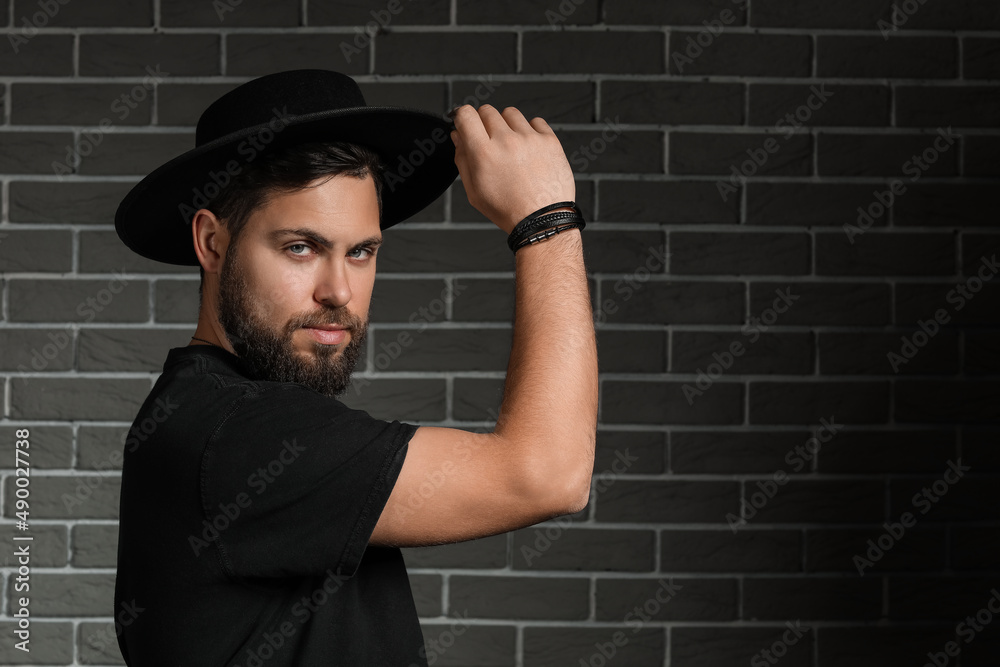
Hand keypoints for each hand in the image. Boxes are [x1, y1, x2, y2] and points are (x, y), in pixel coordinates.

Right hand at [450, 104, 575, 233]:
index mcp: (484, 153)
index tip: (465, 122)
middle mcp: (506, 141)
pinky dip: (530, 131)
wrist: (542, 220)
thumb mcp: (474, 191)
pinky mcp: (549, 140)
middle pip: (487, 110)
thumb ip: (462, 159)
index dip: (462, 116)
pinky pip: (536, 121)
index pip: (466, 114)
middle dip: (484, 123)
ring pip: (511, 113)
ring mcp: (529, 139)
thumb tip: (458, 136)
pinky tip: (529, 148)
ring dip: (507, 125)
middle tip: (490, 141)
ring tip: (512, 146)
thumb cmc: (509, 209)